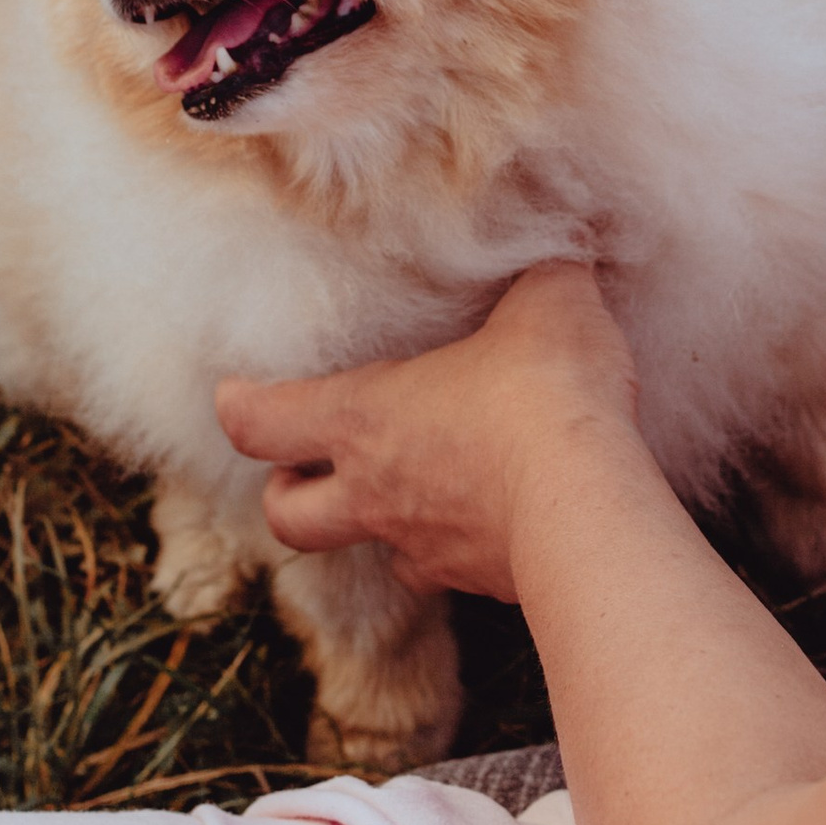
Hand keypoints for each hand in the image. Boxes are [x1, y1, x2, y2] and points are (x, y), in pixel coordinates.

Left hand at [215, 262, 642, 601]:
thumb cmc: (546, 397)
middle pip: (288, 515)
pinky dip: (451, 548)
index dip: (238, 406)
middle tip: (306, 464)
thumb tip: (561, 244)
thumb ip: (541, 271)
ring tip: (405, 492)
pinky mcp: (478, 580)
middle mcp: (376, 491)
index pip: (260, 421)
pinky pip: (446, 570)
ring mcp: (424, 544)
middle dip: (286, 492)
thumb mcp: (548, 303)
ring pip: (371, 551)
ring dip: (374, 525)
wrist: (592, 511)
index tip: (234, 393)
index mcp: (364, 417)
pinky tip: (485, 519)